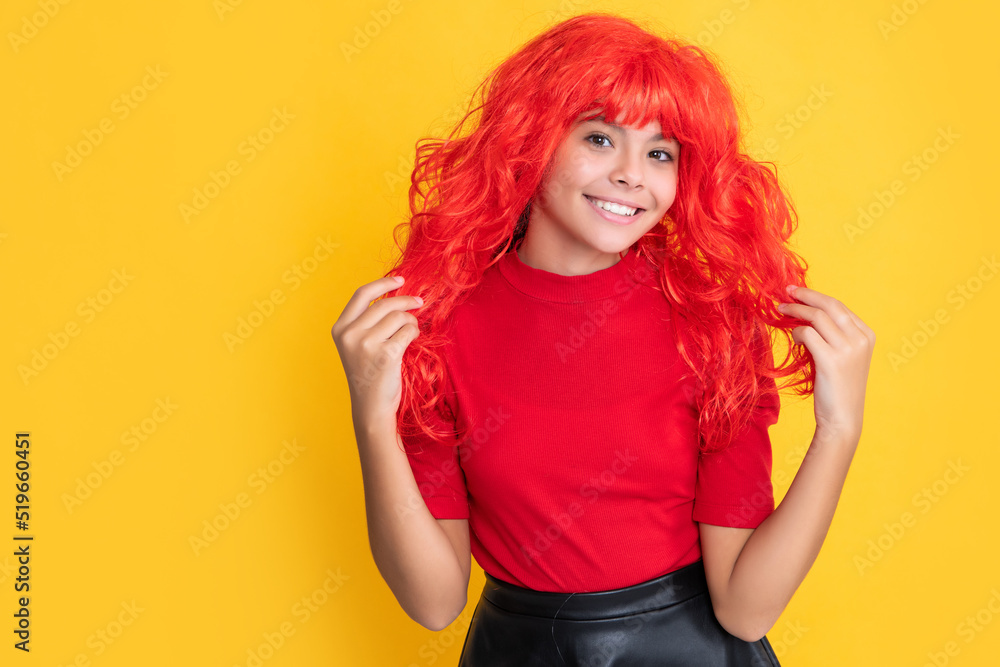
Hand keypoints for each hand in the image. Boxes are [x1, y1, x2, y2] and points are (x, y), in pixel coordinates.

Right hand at [331, 276, 423, 425]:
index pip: (362, 294)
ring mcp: (366, 344)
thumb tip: (396, 293)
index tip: (400, 279)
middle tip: (419, 303)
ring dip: (410, 321)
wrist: (371, 406)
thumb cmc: (368, 373)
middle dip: (406, 301)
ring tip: (410, 331)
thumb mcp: (357, 344)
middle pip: (385, 304)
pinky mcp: (386, 354)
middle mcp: (350, 334)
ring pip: (398, 316)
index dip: (383, 283)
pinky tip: (411, 340)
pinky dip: (413, 333)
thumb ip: (368, 320)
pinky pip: (407, 331)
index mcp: (340, 328)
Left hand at [776, 285, 875, 445]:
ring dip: (795, 310)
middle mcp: (860, 339)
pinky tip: (791, 336)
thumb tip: (804, 313)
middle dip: (805, 295)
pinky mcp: (831, 360)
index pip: (839, 306)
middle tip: (786, 291)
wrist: (843, 418)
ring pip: (816, 316)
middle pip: (829, 305)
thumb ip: (831, 335)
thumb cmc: (837, 388)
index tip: (797, 292)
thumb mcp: (841, 356)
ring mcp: (848, 349)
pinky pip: (807, 334)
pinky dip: (796, 332)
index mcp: (866, 335)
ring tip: (780, 309)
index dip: (816, 296)